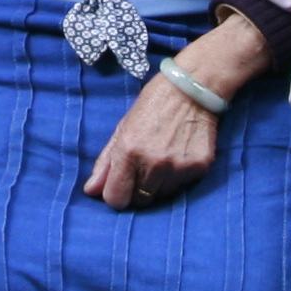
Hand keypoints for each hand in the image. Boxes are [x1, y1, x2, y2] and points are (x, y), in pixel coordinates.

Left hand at [81, 13, 264, 209]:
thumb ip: (106, 163)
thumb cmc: (153, 105)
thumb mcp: (122, 128)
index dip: (116, 194)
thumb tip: (90, 191)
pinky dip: (179, 176)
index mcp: (128, 152)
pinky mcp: (200, 167)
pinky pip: (183, 186)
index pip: (116, 199)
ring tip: (164, 157)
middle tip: (144, 168)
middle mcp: (153, 163)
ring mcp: (178, 167)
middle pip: (140, 201)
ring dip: (160, 184)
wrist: (191, 88)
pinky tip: (179, 153)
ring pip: (162, 195)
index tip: (121, 185)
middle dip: (138, 190)